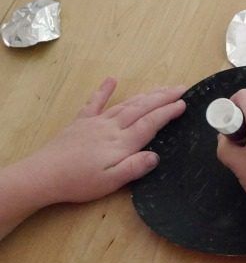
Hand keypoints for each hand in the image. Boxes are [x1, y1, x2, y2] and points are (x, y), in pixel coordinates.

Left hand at [23, 77, 186, 204]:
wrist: (44, 174)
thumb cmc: (80, 182)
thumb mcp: (111, 181)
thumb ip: (135, 167)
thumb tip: (156, 156)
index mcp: (122, 143)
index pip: (151, 123)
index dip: (168, 112)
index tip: (184, 103)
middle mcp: (113, 127)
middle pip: (142, 108)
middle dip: (163, 97)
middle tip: (181, 88)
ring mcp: (97, 122)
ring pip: (126, 104)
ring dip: (146, 94)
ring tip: (161, 88)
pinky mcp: (82, 122)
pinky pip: (95, 103)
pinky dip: (104, 90)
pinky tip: (111, 80)